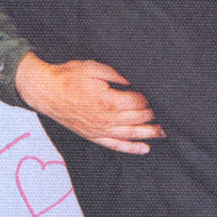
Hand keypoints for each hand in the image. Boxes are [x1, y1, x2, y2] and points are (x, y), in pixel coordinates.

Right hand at [14, 54, 163, 153]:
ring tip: (167, 132)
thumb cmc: (68, 77)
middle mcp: (105, 120)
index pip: (139, 103)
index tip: (162, 95)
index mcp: (108, 102)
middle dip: (156, 116)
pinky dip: (131, 148)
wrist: (45, 91)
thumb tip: (137, 78)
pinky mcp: (93, 136)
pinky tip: (144, 149)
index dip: (152, 99)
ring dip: (150, 134)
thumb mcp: (94, 68)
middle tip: (172, 113)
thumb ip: (118, 74)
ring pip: (131, 135)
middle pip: (138, 119)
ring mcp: (99, 130)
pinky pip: (116, 146)